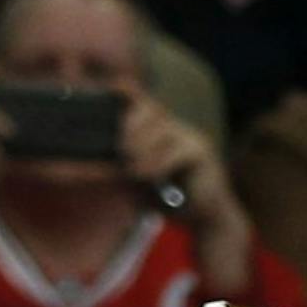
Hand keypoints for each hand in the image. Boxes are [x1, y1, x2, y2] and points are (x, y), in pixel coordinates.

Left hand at [119, 84, 254, 289]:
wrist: (205, 218)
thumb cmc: (169, 199)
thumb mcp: (138, 180)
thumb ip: (123, 166)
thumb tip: (102, 161)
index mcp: (158, 128)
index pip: (140, 99)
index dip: (125, 90)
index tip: (111, 87)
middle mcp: (175, 126)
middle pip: (150, 107)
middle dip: (130, 126)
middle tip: (121, 151)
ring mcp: (190, 136)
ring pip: (161, 129)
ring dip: (142, 149)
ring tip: (133, 170)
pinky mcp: (201, 152)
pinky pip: (176, 150)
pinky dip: (157, 163)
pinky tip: (147, 176)